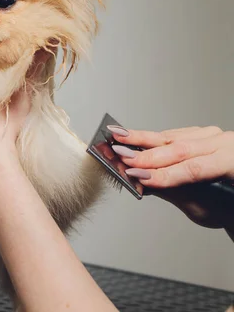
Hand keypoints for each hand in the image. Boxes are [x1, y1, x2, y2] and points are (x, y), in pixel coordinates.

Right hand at [108, 125, 233, 231]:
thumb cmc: (226, 203)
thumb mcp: (205, 207)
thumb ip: (176, 192)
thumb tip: (145, 183)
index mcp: (232, 162)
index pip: (193, 168)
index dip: (163, 174)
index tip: (138, 177)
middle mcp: (223, 143)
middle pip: (179, 148)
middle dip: (147, 155)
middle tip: (123, 157)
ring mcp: (209, 135)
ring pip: (170, 138)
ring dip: (140, 139)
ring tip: (118, 137)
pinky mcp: (196, 134)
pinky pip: (169, 135)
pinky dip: (147, 137)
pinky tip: (130, 135)